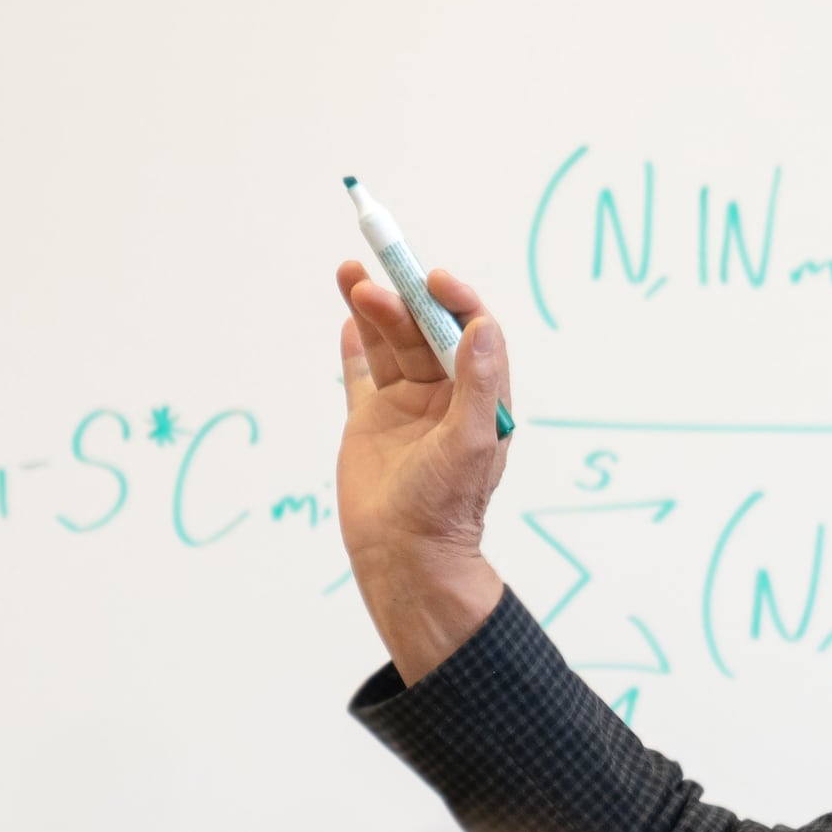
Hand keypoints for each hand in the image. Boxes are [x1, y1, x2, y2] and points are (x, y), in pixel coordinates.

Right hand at [334, 257, 511, 683]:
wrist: (404, 555)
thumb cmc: (445, 506)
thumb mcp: (471, 442)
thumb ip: (480, 384)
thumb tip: (482, 326)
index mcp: (479, 396)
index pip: (471, 332)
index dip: (454, 301)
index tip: (433, 280)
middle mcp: (444, 394)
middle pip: (422, 330)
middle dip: (400, 300)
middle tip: (372, 281)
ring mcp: (405, 405)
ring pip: (389, 343)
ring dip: (373, 309)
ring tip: (350, 276)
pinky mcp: (370, 420)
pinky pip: (363, 372)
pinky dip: (356, 345)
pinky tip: (350, 317)